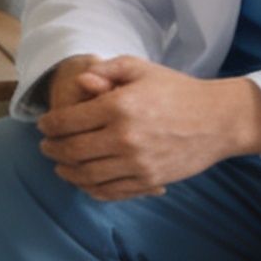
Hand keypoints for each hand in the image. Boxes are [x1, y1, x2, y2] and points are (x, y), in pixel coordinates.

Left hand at [36, 56, 246, 201]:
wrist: (217, 120)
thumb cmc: (176, 90)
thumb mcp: (140, 69)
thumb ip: (106, 72)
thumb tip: (80, 83)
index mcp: (118, 107)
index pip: (67, 122)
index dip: (49, 125)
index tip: (43, 125)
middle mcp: (124, 138)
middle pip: (72, 151)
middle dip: (52, 150)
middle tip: (46, 147)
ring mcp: (136, 163)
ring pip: (87, 175)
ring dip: (67, 172)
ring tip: (60, 166)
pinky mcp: (149, 181)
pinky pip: (110, 191)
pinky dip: (91, 189)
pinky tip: (84, 181)